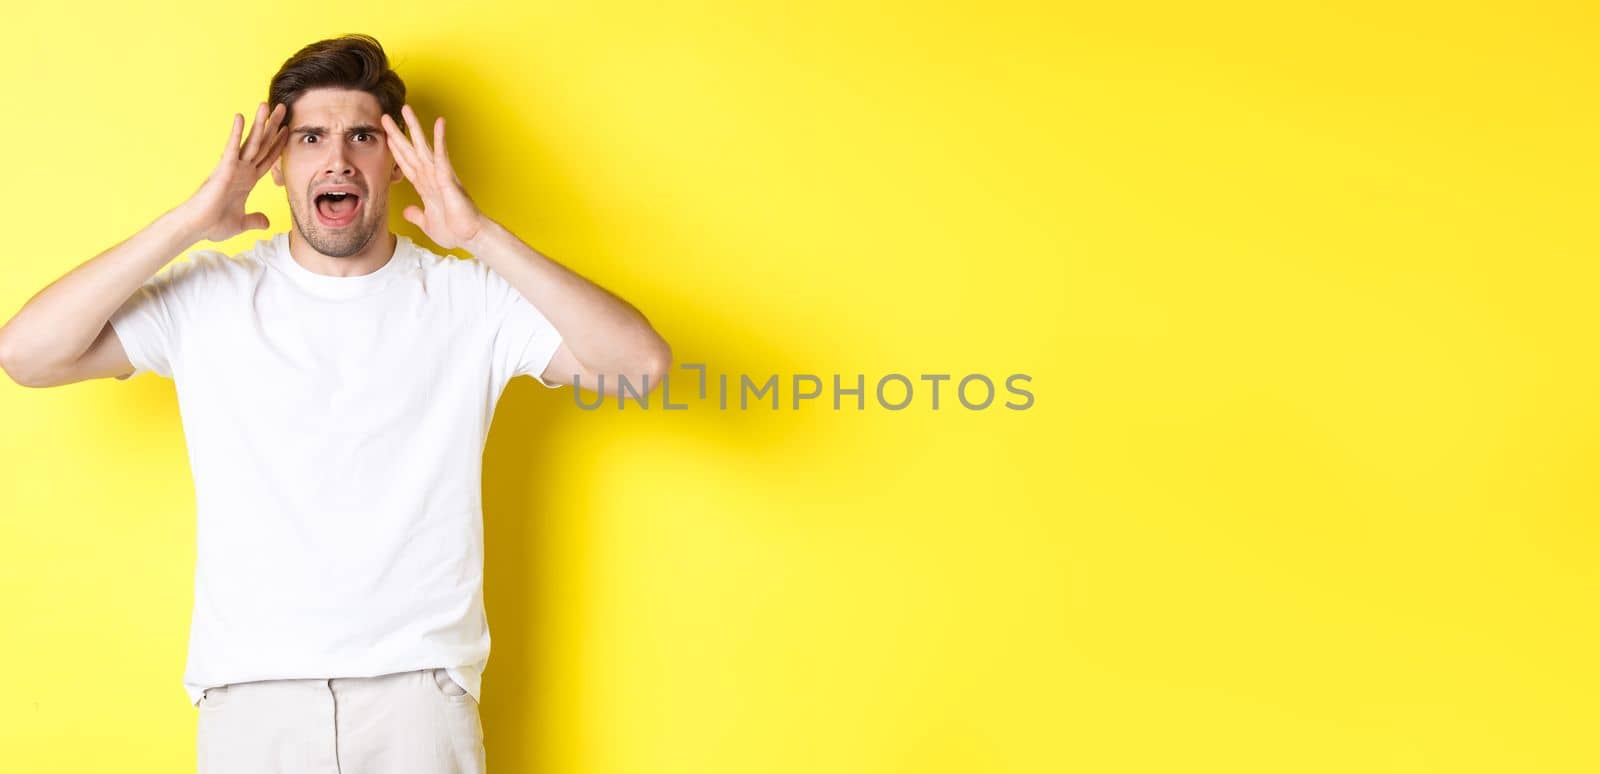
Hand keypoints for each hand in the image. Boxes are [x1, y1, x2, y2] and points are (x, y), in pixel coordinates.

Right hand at [181, 102, 288, 242]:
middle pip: (262, 144)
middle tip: (283, 108)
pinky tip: (240, 117)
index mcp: (247, 180)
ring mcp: (233, 167)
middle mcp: (242, 170)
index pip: (268, 158)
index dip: (278, 145)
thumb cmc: (213, 224)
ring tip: (267, 105)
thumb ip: (255, 220)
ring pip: (251, 142)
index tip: (287, 130)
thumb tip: (266, 222)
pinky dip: (236, 133)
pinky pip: (232, 148)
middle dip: (273, 126)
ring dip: (260, 123)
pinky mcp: (224, 169)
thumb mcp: (242, 223)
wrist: (197, 227)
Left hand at [381, 104, 484, 250]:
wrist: (470, 237)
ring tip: (406, 109)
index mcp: (426, 187)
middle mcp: (432, 177)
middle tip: (386, 116)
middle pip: (411, 151)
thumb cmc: (455, 231)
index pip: (407, 164)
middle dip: (397, 133)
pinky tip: (439, 123)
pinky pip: (442, 155)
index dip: (396, 150)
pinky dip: (439, 139)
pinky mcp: (449, 178)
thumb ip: (417, 215)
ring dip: (414, 128)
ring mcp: (440, 175)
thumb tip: (408, 211)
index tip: (387, 136)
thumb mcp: (428, 223)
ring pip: (423, 147)